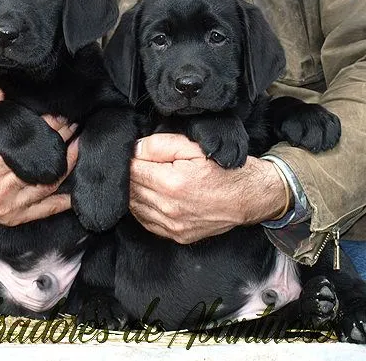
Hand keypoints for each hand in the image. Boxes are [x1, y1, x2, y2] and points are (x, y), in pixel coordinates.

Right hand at [0, 90, 77, 225]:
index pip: (26, 146)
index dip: (46, 130)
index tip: (60, 116)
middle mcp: (3, 189)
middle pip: (40, 164)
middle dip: (61, 143)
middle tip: (74, 126)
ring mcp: (11, 205)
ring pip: (47, 186)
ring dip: (67, 166)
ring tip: (79, 146)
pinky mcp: (15, 216)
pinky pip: (43, 211)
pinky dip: (60, 204)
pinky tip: (74, 194)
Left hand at [129, 134, 286, 243]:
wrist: (250, 197)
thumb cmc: (224, 169)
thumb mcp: (193, 146)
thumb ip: (159, 145)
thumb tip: (135, 150)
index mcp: (171, 183)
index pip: (132, 170)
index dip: (132, 159)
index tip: (136, 154)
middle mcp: (169, 208)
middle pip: (131, 189)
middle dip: (132, 174)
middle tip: (142, 164)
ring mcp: (173, 226)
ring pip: (135, 207)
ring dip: (135, 192)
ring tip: (147, 179)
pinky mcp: (177, 236)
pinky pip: (146, 222)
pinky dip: (142, 208)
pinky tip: (150, 197)